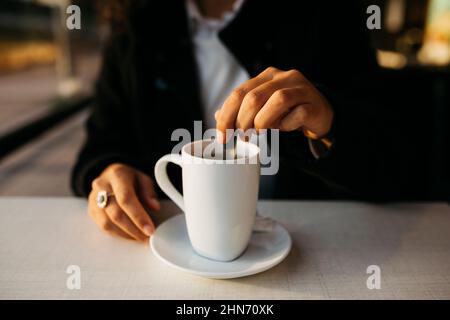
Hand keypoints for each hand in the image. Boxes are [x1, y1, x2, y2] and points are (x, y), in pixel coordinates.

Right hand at [88, 163, 159, 241]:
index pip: (126, 199)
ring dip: (126, 235)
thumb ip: (148, 191)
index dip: (138, 216)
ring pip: (107, 223)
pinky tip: (130, 236)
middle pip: (116, 214)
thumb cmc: (129, 178)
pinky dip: (118, 235)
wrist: (110, 176)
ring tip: (141, 238)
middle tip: (148, 237)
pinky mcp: (91, 211)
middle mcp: (101, 186)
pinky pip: (103, 228)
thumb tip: (155, 206)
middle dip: (134, 229)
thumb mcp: (143, 178)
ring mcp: (93, 199)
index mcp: (116, 175)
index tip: (150, 230)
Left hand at [215, 67, 333, 140]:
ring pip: (277, 100)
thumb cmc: (288, 111)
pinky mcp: (314, 104)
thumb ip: (242, 109)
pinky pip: (298, 114)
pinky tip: (284, 129)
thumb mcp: (263, 107)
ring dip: (263, 121)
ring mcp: (301, 88)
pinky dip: (286, 125)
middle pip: (254, 97)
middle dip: (242, 121)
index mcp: (267, 76)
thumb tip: (217, 116)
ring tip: (259, 133)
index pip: (239, 93)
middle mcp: (284, 77)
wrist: (320, 113)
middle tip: (241, 137)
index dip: (226, 116)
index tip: (222, 136)